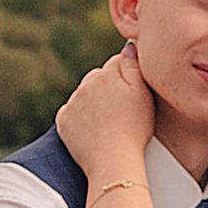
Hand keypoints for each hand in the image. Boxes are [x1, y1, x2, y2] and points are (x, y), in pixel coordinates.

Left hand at [56, 45, 156, 177]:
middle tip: (122, 109)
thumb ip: (133, 65)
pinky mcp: (63, 121)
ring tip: (109, 122)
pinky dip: (81, 118)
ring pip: (85, 95)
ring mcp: (73, 103)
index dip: (128, 76)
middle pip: (98, 78)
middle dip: (108, 87)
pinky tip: (94, 130)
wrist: (112, 161)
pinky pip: (72, 113)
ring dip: (94, 102)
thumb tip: (127, 45)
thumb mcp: (143, 93)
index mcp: (106, 74)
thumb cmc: (134, 129)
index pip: (117, 63)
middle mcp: (86, 85)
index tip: (133, 93)